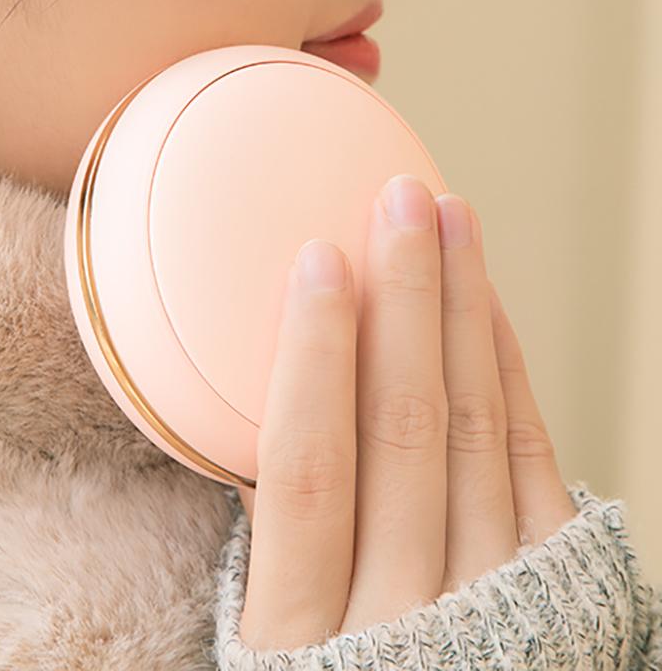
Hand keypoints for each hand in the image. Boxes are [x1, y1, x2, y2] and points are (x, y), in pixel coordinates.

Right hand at [234, 174, 577, 650]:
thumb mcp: (267, 648)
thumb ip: (273, 547)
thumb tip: (277, 417)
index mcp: (306, 636)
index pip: (308, 469)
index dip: (313, 354)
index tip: (317, 257)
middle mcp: (408, 620)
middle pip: (406, 429)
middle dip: (407, 300)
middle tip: (403, 200)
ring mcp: (495, 606)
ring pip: (476, 434)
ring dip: (465, 316)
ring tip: (455, 224)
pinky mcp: (558, 596)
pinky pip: (533, 465)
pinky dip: (510, 377)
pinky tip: (490, 312)